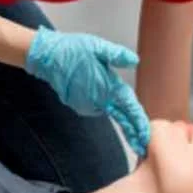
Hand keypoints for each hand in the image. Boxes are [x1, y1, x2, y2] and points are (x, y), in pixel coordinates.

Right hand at [24, 27, 150, 156]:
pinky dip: (102, 102)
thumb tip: (135, 60)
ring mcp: (87, 104)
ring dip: (118, 110)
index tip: (145, 136)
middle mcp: (98, 99)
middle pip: (121, 116)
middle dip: (132, 131)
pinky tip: (99, 91)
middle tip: (142, 145)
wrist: (47, 57)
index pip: (128, 107)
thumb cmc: (73, 50)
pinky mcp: (78, 105)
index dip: (138, 122)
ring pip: (109, 109)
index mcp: (107, 86)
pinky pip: (97, 105)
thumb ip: (117, 55)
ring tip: (120, 106)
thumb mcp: (98, 47)